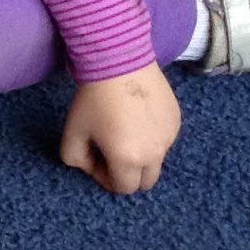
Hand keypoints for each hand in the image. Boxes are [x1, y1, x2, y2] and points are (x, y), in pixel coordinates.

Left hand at [59, 62, 181, 194]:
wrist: (120, 60)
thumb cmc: (93, 98)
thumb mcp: (72, 131)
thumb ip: (74, 159)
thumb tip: (89, 165)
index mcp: (129, 160)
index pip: (122, 188)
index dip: (105, 178)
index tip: (95, 158)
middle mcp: (155, 153)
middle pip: (145, 182)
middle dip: (127, 174)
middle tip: (110, 152)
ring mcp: (170, 136)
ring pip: (156, 160)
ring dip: (140, 156)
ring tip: (122, 130)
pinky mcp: (176, 120)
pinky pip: (164, 140)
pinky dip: (151, 137)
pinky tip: (135, 116)